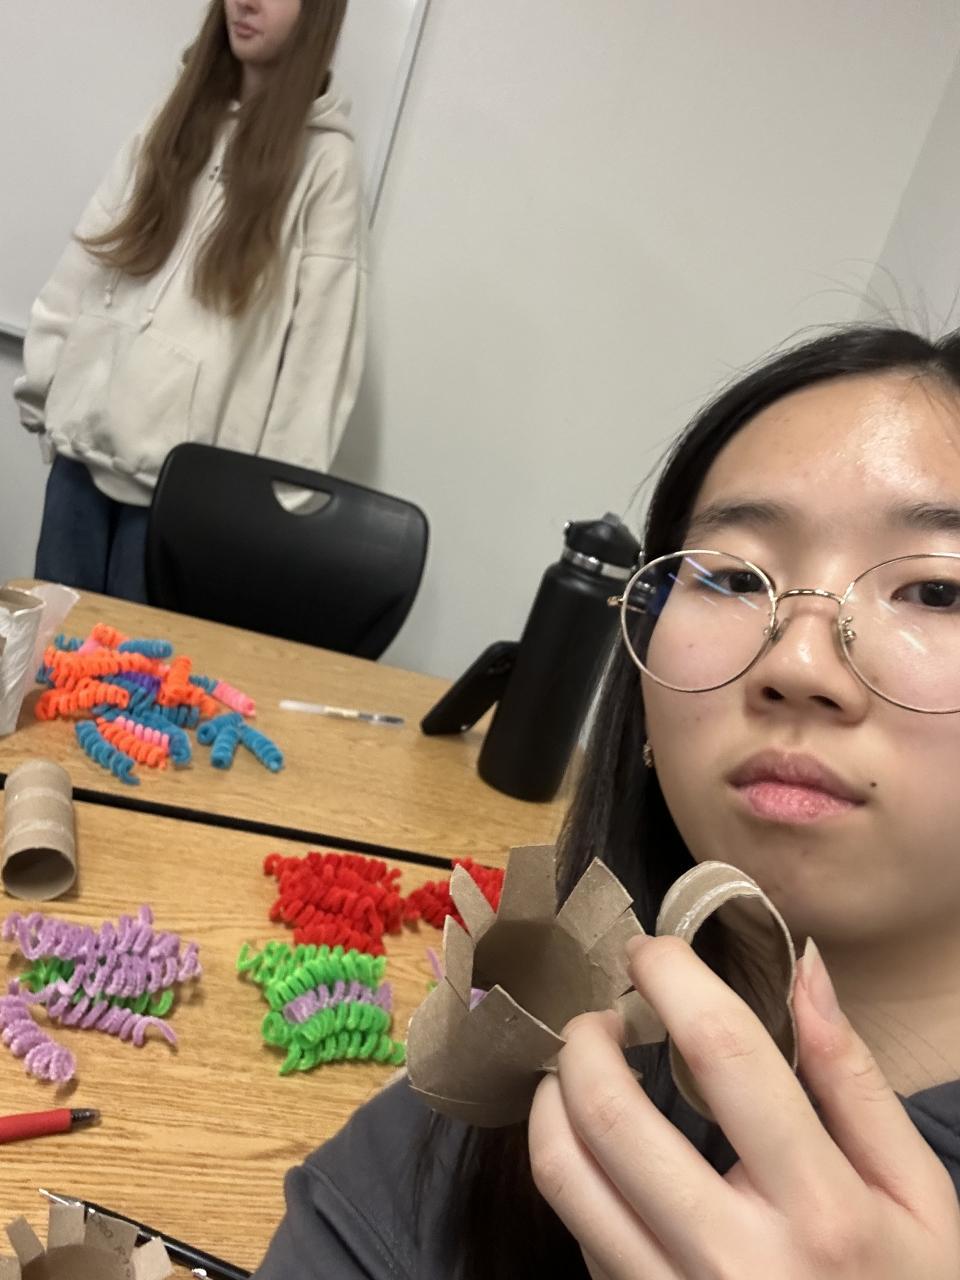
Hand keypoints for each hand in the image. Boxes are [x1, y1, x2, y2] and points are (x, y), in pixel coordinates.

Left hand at [529, 935, 959, 1278]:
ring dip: (552, 1095)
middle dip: (586, 1036)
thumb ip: (854, 1077)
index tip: (652, 949)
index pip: (724, 1054)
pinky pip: (575, 1230)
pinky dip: (570, 1165)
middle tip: (602, 1012)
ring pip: (565, 1175)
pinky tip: (598, 1142)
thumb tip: (803, 966)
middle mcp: (733, 1258)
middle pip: (612, 1114)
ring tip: (578, 1065)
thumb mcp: (917, 1194)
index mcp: (820, 1207)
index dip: (674, 977)